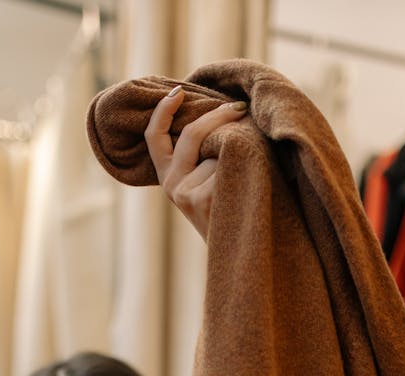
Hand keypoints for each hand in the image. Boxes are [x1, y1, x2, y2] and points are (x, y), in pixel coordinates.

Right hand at [145, 85, 247, 240]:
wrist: (238, 254)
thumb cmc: (229, 212)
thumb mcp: (207, 184)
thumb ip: (204, 157)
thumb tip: (223, 112)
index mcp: (168, 177)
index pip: (154, 137)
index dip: (163, 111)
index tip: (179, 92)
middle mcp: (171, 185)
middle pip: (193, 134)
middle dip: (219, 115)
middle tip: (240, 107)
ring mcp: (185, 193)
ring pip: (218, 152)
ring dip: (239, 156)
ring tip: (250, 177)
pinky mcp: (202, 199)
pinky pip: (228, 167)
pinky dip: (244, 172)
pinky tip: (247, 192)